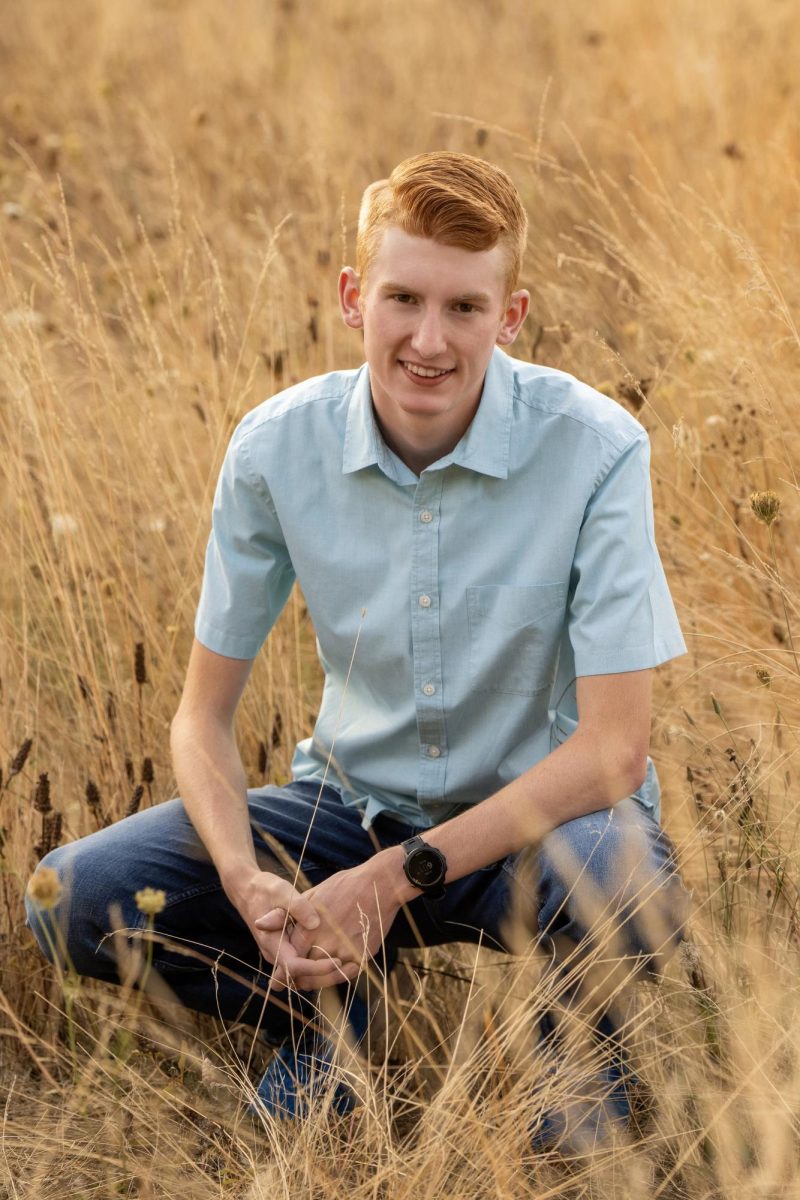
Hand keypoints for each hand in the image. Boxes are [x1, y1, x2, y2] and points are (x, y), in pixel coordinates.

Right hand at [229, 869, 355, 992]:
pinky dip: (323, 967)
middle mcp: (277, 955)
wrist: (248, 891)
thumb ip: (297, 907)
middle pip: (302, 979)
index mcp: (273, 944)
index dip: (316, 967)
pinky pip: (306, 968)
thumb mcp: (281, 892)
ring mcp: (283, 955)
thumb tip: (315, 923)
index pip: (295, 967)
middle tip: (353, 968)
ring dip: (328, 975)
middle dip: (327, 977)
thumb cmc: (266, 889)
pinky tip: (344, 958)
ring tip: (354, 966)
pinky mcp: (289, 951)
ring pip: (305, 977)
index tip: (338, 960)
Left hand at [254, 853, 404, 990]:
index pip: (290, 958)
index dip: (284, 969)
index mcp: (309, 929)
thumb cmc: (344, 886)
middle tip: (292, 983)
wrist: (380, 885)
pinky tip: (332, 973)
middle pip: (305, 972)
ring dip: (316, 981)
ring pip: (325, 977)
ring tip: (309, 982)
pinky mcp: (362, 956)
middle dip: (297, 979)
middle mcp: (325, 943)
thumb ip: (284, 914)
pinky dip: (337, 976)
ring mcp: (344, 952)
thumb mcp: (311, 895)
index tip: (279, 977)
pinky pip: (346, 975)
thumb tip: (259, 924)